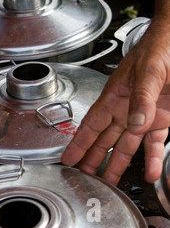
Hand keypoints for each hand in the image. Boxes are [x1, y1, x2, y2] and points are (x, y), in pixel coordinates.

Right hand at [61, 19, 169, 184]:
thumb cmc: (158, 47)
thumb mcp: (149, 71)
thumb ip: (142, 98)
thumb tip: (134, 123)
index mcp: (114, 96)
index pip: (91, 124)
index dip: (79, 142)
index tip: (67, 157)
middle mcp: (125, 108)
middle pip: (105, 139)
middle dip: (93, 157)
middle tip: (84, 174)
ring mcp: (144, 114)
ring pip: (126, 145)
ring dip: (118, 163)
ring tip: (110, 180)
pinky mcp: (163, 118)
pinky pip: (155, 143)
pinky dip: (153, 158)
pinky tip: (151, 171)